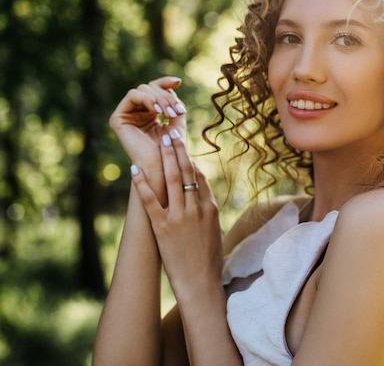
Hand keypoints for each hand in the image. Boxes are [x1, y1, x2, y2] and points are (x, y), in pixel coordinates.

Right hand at [109, 76, 186, 168]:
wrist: (162, 167)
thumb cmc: (172, 149)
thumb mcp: (176, 121)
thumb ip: (174, 103)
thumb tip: (173, 83)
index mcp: (148, 112)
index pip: (155, 89)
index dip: (165, 83)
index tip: (178, 82)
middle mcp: (135, 112)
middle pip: (149, 88)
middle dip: (166, 97)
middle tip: (177, 111)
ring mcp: (126, 115)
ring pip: (142, 90)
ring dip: (159, 99)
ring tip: (169, 114)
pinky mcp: (118, 119)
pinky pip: (132, 96)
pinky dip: (147, 100)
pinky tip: (157, 112)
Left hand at [130, 130, 224, 300]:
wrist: (200, 282)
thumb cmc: (209, 261)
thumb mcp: (215, 232)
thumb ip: (209, 214)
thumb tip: (204, 200)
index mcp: (210, 209)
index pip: (200, 177)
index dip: (191, 160)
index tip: (183, 149)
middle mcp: (196, 208)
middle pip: (186, 172)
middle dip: (178, 151)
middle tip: (172, 134)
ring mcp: (179, 217)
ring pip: (171, 180)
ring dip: (164, 158)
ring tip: (159, 142)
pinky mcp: (162, 227)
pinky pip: (150, 201)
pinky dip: (141, 183)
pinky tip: (134, 170)